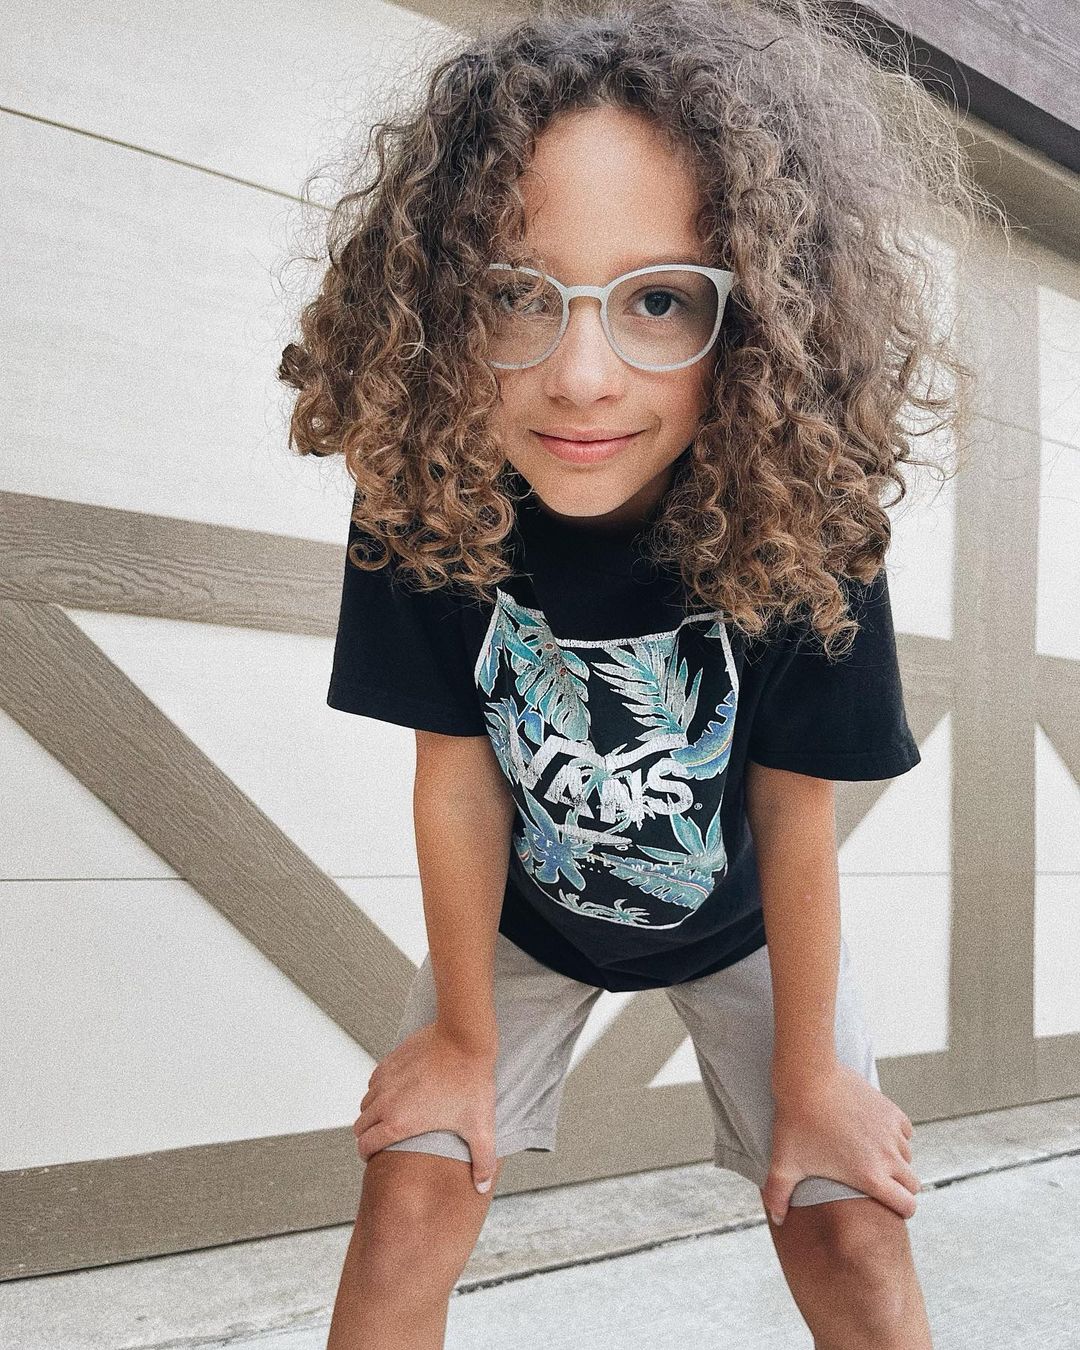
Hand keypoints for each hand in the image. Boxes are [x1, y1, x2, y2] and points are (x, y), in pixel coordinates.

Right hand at [355, 1020, 498, 1194]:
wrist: (464, 1038)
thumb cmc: (470, 1081)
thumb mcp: (480, 1127)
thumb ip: (483, 1162)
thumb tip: (483, 1187)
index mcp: (398, 1122)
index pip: (364, 1146)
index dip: (367, 1156)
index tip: (375, 1158)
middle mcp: (385, 1101)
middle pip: (359, 1126)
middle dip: (368, 1136)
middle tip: (383, 1140)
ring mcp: (385, 1079)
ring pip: (365, 1103)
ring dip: (372, 1112)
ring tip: (392, 1117)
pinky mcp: (390, 1060)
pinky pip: (374, 1082)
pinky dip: (379, 1091)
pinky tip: (398, 1093)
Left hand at [762, 1062, 919, 1225]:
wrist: (807, 1078)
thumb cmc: (796, 1122)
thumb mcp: (785, 1163)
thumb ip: (779, 1194)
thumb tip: (777, 1218)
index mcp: (870, 1176)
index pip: (908, 1206)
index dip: (901, 1211)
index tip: (887, 1206)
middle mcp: (888, 1155)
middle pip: (912, 1183)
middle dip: (900, 1187)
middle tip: (878, 1183)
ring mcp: (891, 1131)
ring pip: (908, 1156)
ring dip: (896, 1160)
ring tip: (870, 1157)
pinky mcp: (890, 1108)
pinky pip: (905, 1131)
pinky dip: (895, 1136)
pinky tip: (874, 1134)